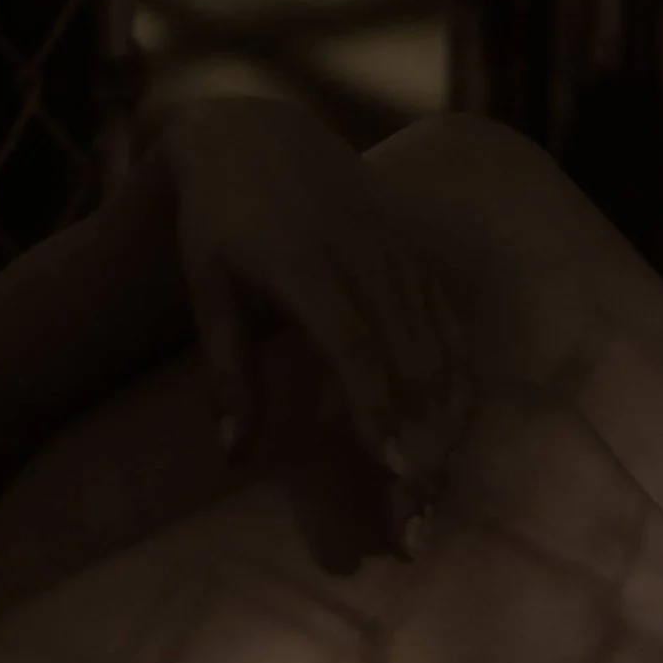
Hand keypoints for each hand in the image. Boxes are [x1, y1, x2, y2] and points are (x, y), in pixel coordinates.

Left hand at [161, 99, 476, 555]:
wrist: (256, 135)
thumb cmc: (217, 222)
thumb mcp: (205, 290)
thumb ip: (225, 373)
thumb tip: (232, 456)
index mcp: (302, 266)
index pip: (352, 348)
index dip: (377, 410)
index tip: (395, 473)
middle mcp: (363, 259)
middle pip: (410, 365)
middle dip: (419, 449)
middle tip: (411, 528)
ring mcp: (400, 254)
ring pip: (443, 354)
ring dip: (446, 431)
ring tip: (431, 501)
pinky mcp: (420, 255)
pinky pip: (452, 330)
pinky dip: (457, 388)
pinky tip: (450, 443)